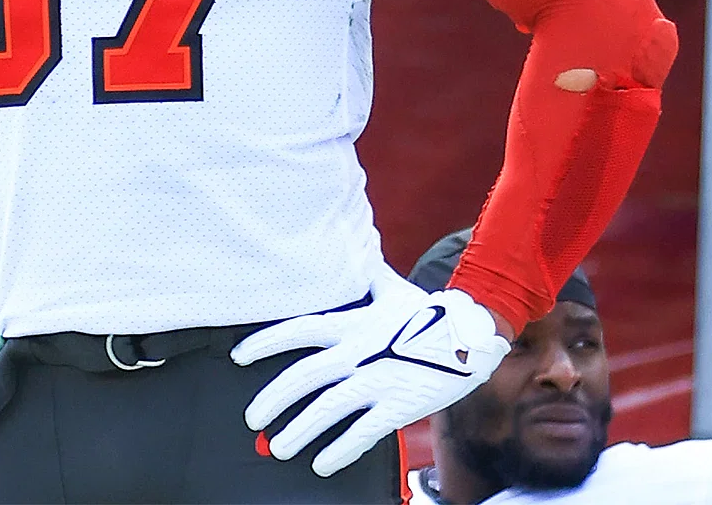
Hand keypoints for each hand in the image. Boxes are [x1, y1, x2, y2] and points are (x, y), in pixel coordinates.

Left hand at [231, 266, 509, 476]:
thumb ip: (368, 275)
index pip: (300, 330)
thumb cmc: (430, 312)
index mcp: (353, 325)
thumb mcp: (393, 289)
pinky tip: (322, 463)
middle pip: (305, 376)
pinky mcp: (398, 408)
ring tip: (279, 447)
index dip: (266, 342)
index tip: (240, 355)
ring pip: (328, 409)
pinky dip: (340, 450)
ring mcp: (377, 382)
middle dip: (274, 398)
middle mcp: (359, 354)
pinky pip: (362, 433)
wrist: (472, 337)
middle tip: (253, 417)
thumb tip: (358, 248)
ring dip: (300, 430)